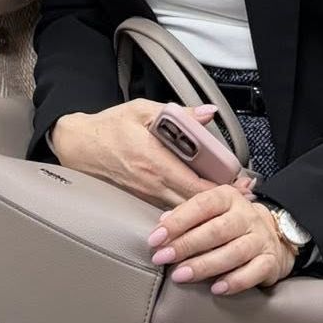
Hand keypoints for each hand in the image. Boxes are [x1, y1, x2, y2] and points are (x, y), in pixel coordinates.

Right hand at [51, 100, 242, 208]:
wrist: (78, 146)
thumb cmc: (109, 126)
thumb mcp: (142, 110)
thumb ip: (178, 114)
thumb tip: (208, 113)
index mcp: (154, 160)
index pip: (196, 184)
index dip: (222, 188)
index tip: (242, 185)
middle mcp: (151, 184)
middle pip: (195, 204)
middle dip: (221, 203)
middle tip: (245, 198)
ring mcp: (145, 196)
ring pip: (183, 212)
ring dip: (207, 210)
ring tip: (229, 204)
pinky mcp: (140, 201)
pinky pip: (169, 210)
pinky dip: (188, 210)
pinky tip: (201, 207)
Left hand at [148, 184, 296, 295]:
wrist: (273, 234)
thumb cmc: (230, 223)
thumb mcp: (210, 212)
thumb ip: (187, 216)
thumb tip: (162, 222)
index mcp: (227, 198)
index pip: (201, 205)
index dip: (177, 222)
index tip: (155, 239)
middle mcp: (246, 215)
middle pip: (216, 230)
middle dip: (186, 245)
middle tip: (162, 258)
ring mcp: (260, 238)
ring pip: (233, 252)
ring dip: (204, 265)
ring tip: (181, 276)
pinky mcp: (270, 261)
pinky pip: (253, 272)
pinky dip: (234, 281)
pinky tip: (216, 289)